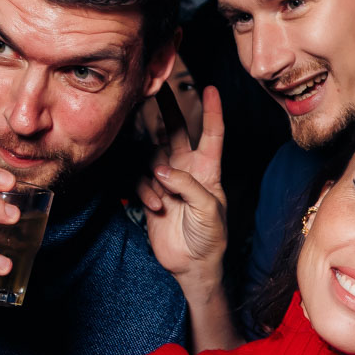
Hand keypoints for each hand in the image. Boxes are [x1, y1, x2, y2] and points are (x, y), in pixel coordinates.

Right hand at [135, 84, 225, 284]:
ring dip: (153, 176)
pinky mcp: (152, 195)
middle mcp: (187, 170)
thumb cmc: (210, 237)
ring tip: (162, 201)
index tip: (210, 89)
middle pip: (177, 132)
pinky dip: (145, 192)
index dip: (212, 111)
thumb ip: (187, 184)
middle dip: (169, 111)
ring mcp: (168, 182)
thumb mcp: (208, 208)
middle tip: (159, 89)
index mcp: (209, 169)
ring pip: (152, 158)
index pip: (212, 134)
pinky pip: (141, 181)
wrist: (193, 264)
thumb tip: (161, 169)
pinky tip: (156, 208)